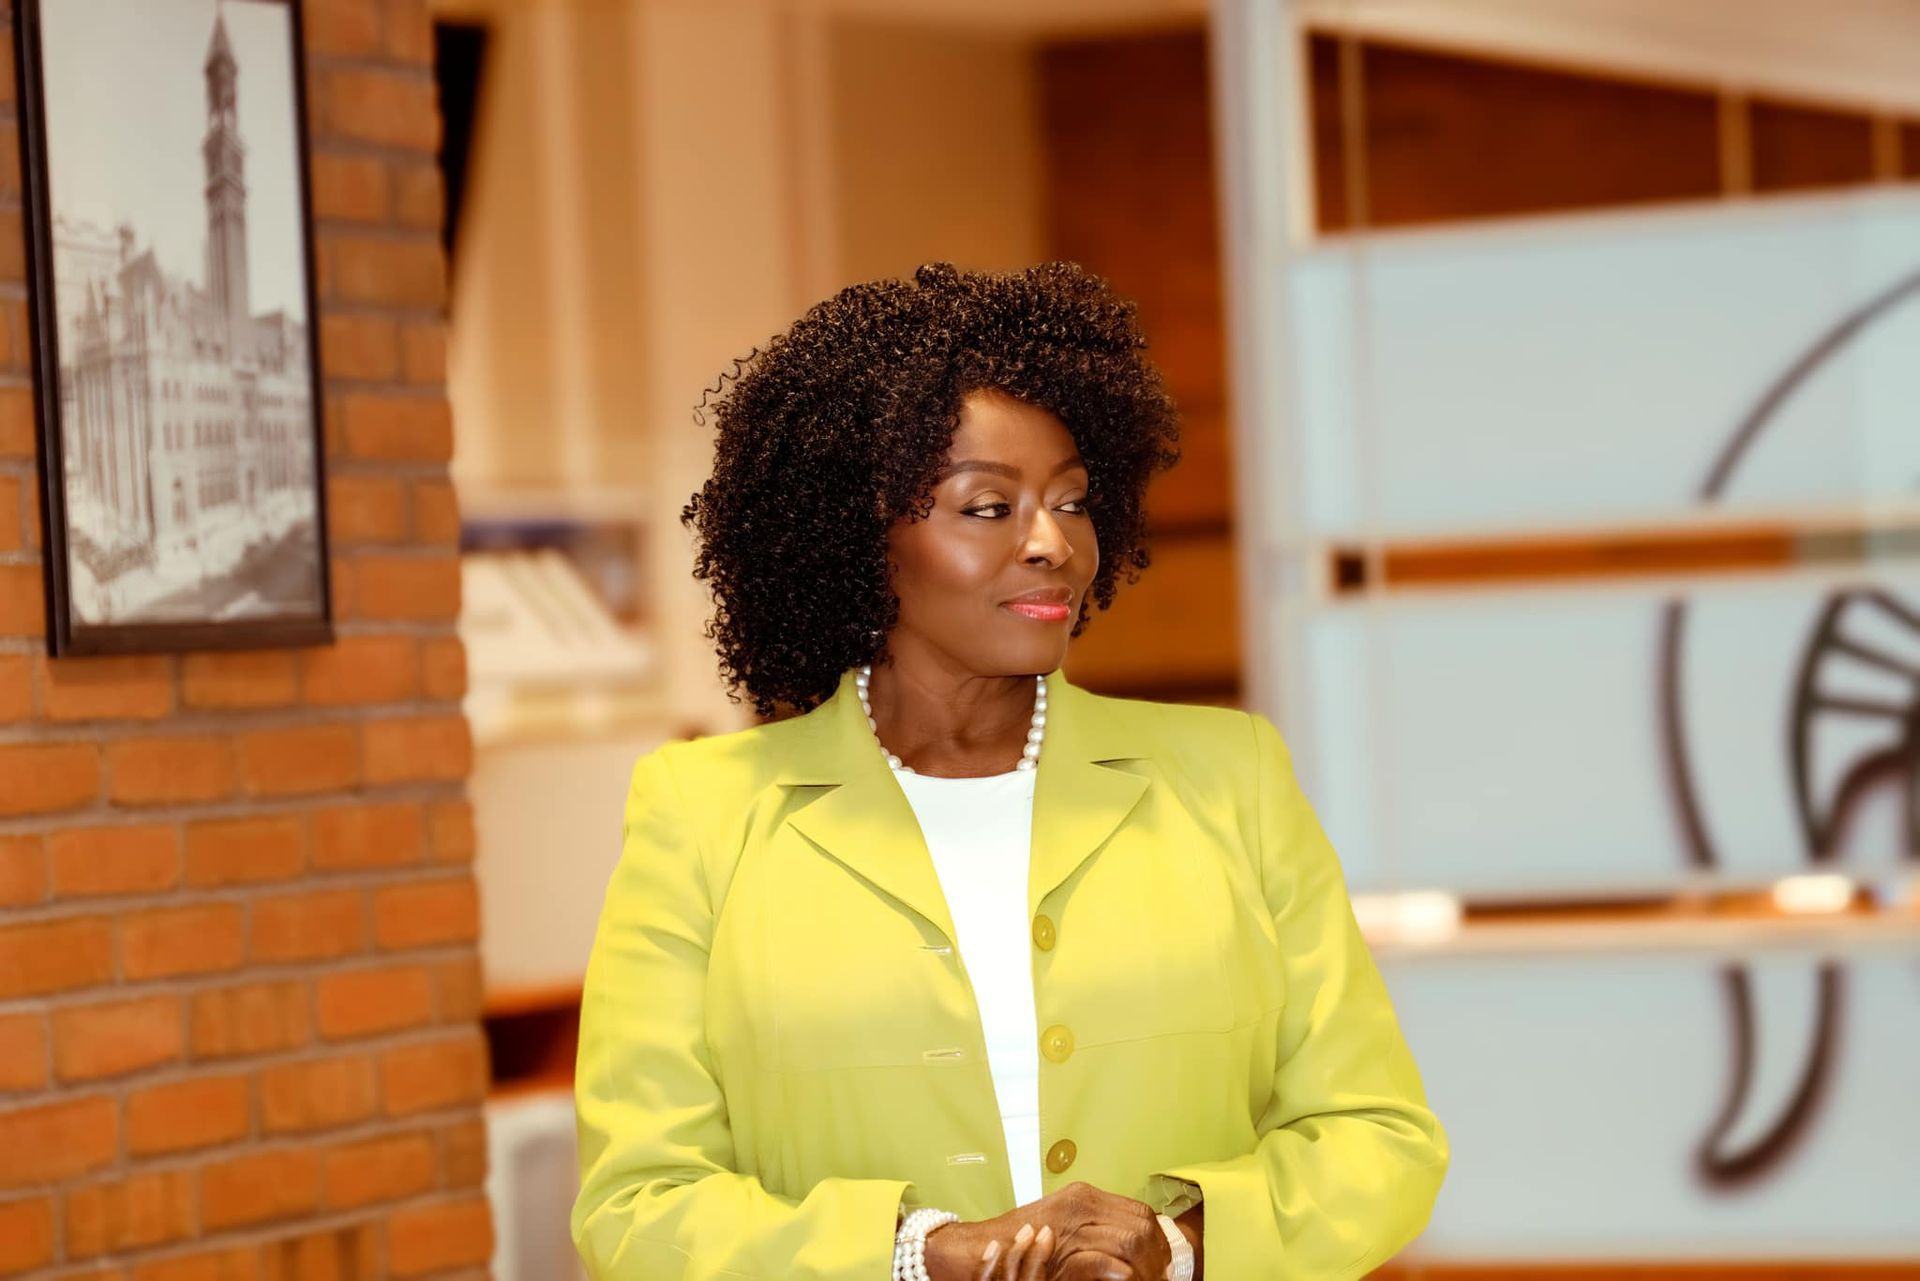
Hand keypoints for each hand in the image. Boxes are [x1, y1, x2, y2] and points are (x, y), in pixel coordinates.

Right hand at [923, 1182, 1171, 1280]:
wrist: (978, 1252)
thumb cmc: (1018, 1247)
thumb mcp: (1060, 1228)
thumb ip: (1093, 1229)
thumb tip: (1134, 1251)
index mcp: (1084, 1196)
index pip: (1140, 1212)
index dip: (1159, 1240)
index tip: (1164, 1263)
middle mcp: (1081, 1203)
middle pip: (1142, 1225)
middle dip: (1157, 1256)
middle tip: (1160, 1277)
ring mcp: (1072, 1226)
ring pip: (1132, 1243)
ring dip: (1146, 1270)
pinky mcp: (1064, 1251)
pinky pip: (1111, 1265)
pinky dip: (1126, 1278)